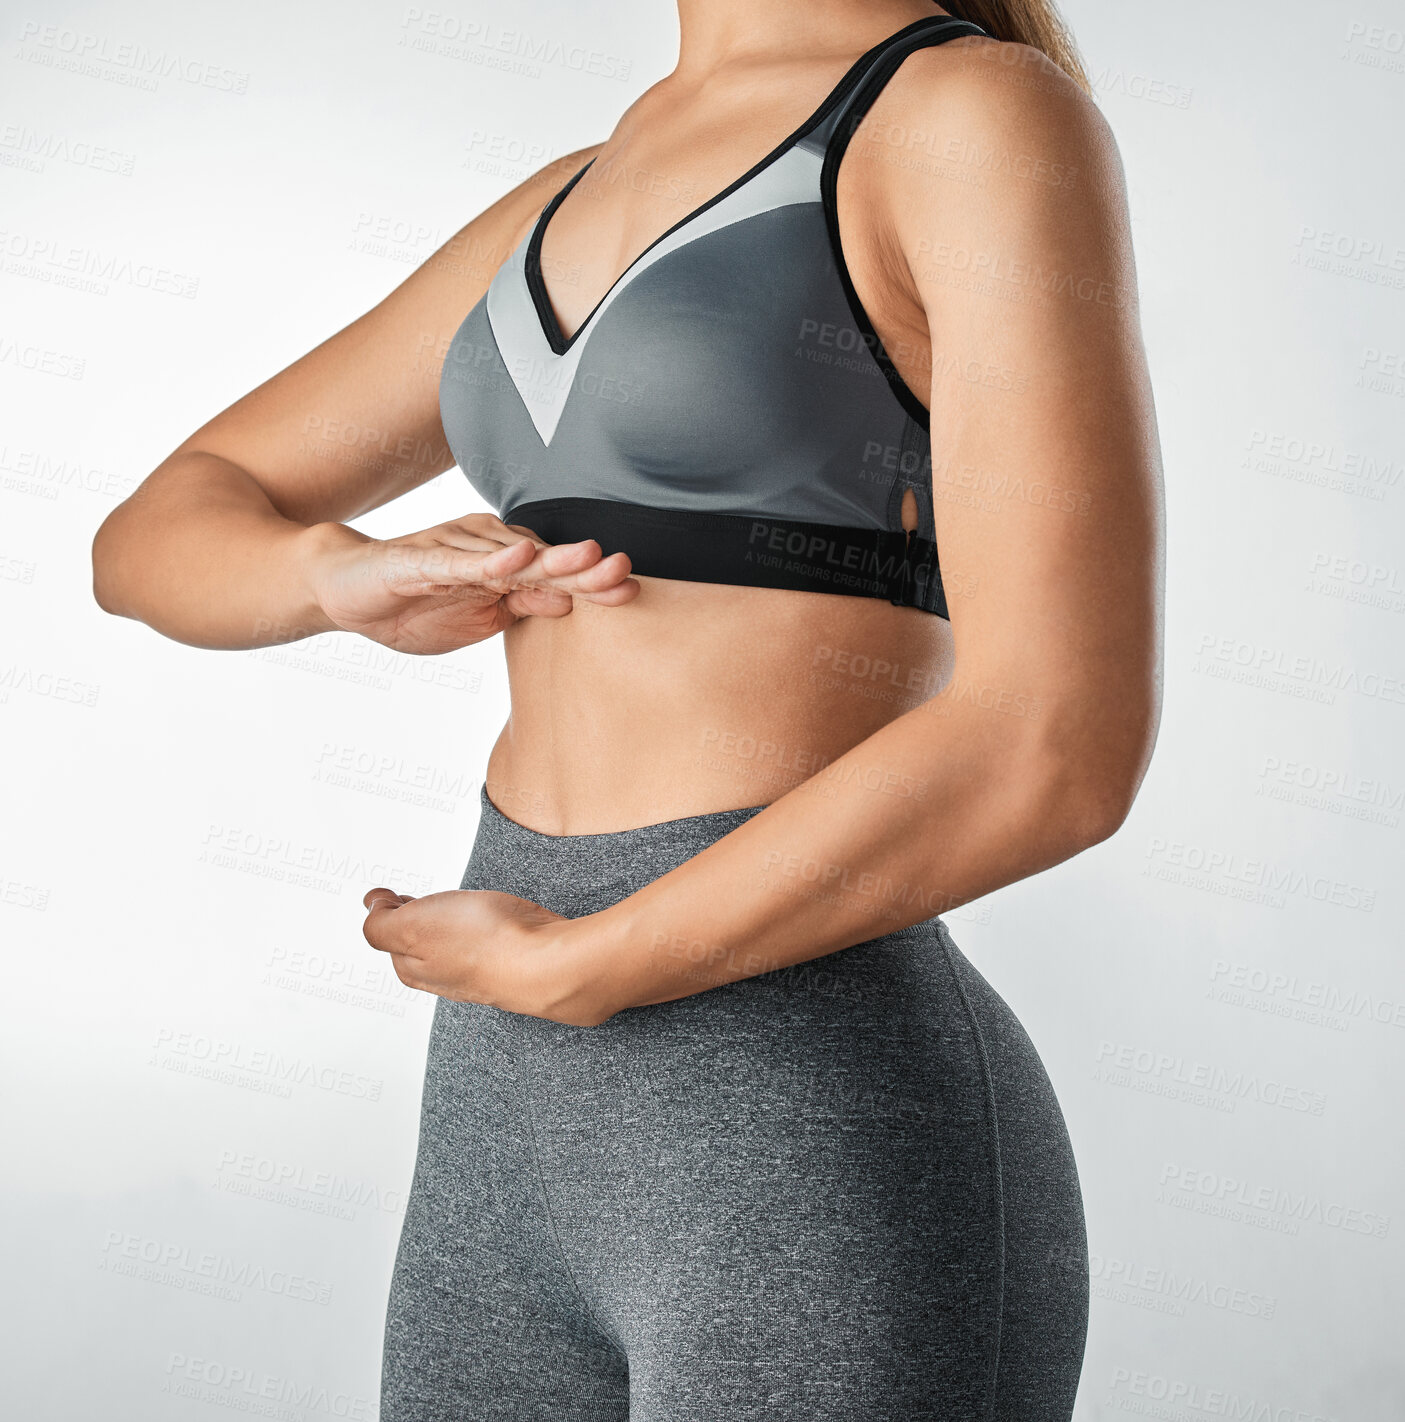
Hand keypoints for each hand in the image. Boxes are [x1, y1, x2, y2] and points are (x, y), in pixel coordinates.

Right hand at [307, 513, 639, 654]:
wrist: (342, 590)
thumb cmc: (412, 604)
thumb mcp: (479, 617)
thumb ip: (522, 606)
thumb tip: (570, 602)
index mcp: (503, 567)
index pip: (558, 577)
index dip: (594, 583)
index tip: (632, 589)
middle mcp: (486, 549)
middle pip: (545, 559)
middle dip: (586, 566)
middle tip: (623, 568)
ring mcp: (455, 550)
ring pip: (511, 556)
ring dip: (550, 558)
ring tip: (589, 559)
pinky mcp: (422, 560)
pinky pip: (461, 561)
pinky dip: (489, 561)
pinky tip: (517, 559)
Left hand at [360, 884, 612, 1025]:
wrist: (545, 961)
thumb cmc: (481, 944)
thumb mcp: (410, 926)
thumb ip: (380, 923)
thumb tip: (373, 908)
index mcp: (411, 968)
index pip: (385, 934)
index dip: (387, 907)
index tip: (393, 891)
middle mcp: (442, 975)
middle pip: (418, 940)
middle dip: (416, 914)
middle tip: (420, 895)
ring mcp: (478, 969)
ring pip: (453, 939)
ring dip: (451, 918)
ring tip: (455, 901)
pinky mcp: (509, 959)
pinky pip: (485, 940)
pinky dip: (481, 924)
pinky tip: (491, 915)